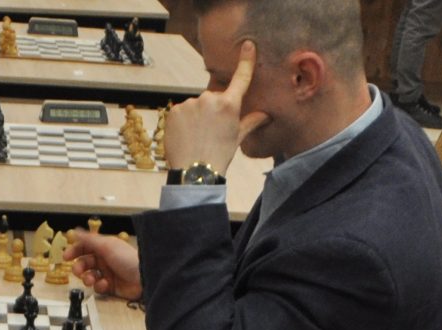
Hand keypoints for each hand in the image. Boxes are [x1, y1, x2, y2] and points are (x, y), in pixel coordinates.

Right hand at [64, 230, 141, 301]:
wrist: (144, 277)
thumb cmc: (128, 259)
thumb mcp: (106, 246)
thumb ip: (89, 239)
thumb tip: (75, 231)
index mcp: (104, 247)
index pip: (84, 247)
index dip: (75, 251)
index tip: (66, 257)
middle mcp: (104, 259)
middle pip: (84, 262)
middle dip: (79, 267)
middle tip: (78, 272)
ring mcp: (107, 273)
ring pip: (89, 276)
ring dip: (87, 278)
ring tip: (91, 280)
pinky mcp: (110, 286)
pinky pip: (98, 287)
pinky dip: (99, 286)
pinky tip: (105, 284)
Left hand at [166, 39, 263, 167]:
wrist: (194, 172)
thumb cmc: (219, 155)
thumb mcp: (238, 138)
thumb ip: (251, 121)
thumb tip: (266, 115)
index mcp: (229, 104)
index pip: (241, 78)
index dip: (246, 61)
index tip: (248, 45)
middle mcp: (209, 99)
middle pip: (212, 98)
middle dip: (212, 110)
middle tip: (210, 132)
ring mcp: (190, 104)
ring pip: (195, 106)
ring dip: (196, 116)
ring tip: (196, 137)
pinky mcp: (175, 110)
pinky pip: (181, 112)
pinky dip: (182, 121)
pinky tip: (185, 136)